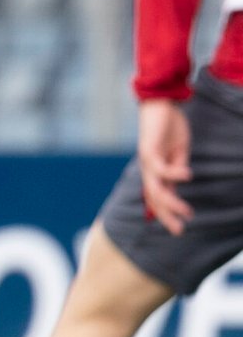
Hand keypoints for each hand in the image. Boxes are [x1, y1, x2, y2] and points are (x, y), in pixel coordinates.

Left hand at [137, 98, 192, 234]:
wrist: (159, 105)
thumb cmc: (169, 128)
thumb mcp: (178, 153)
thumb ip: (177, 168)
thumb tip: (179, 184)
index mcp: (156, 171)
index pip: (158, 197)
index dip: (165, 213)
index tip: (178, 228)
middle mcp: (149, 169)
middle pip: (153, 198)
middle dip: (165, 216)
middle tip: (178, 231)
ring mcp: (147, 161)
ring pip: (155, 188)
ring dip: (170, 202)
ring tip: (186, 212)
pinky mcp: (149, 150)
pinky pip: (159, 167)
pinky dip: (173, 173)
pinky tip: (188, 176)